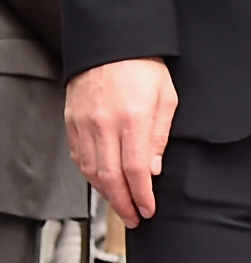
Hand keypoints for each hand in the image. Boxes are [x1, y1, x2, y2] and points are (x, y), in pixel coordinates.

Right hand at [65, 59, 177, 226]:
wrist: (112, 43)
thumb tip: (154, 169)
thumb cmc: (144, 67)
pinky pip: (79, 155)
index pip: (135, 170)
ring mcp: (84, 123)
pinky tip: (102, 181)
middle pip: (109, 177)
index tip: (148, 209)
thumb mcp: (167, 99)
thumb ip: (160, 136)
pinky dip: (90, 173)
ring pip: (91, 169)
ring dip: (105, 192)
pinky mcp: (72, 120)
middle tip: (133, 218)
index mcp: (132, 119)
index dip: (141, 196)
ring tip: (120, 204)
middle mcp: (104, 124)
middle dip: (122, 203)